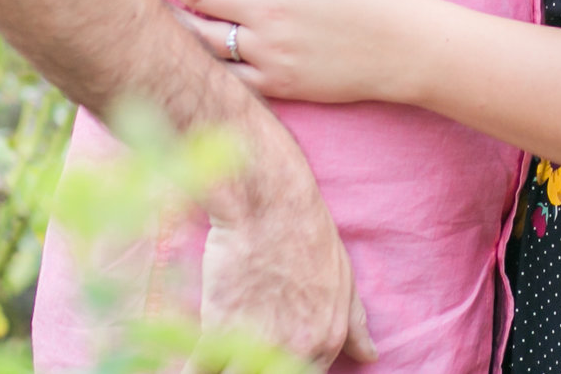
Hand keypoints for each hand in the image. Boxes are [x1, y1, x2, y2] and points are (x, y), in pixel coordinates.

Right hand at [197, 117, 378, 365]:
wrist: (269, 204)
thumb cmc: (307, 233)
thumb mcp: (344, 278)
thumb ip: (355, 324)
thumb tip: (370, 356)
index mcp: (327, 341)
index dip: (282, 370)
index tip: (265, 360)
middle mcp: (294, 351)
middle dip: (250, 370)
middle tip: (241, 353)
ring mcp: (256, 344)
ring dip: (224, 369)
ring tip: (218, 358)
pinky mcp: (218, 331)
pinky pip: (198, 371)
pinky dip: (191, 370)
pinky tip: (190, 364)